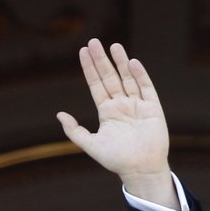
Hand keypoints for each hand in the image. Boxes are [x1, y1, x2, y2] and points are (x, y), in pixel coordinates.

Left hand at [57, 38, 177, 207]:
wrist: (139, 169)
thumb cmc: (115, 159)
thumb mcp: (90, 145)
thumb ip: (74, 130)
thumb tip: (59, 114)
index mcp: (106, 112)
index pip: (96, 85)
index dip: (89, 69)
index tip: (83, 52)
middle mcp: (121, 105)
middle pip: (109, 77)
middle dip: (101, 60)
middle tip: (94, 41)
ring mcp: (136, 104)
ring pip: (127, 78)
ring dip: (120, 62)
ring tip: (113, 46)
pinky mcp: (152, 107)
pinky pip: (145, 87)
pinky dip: (139, 75)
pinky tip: (131, 63)